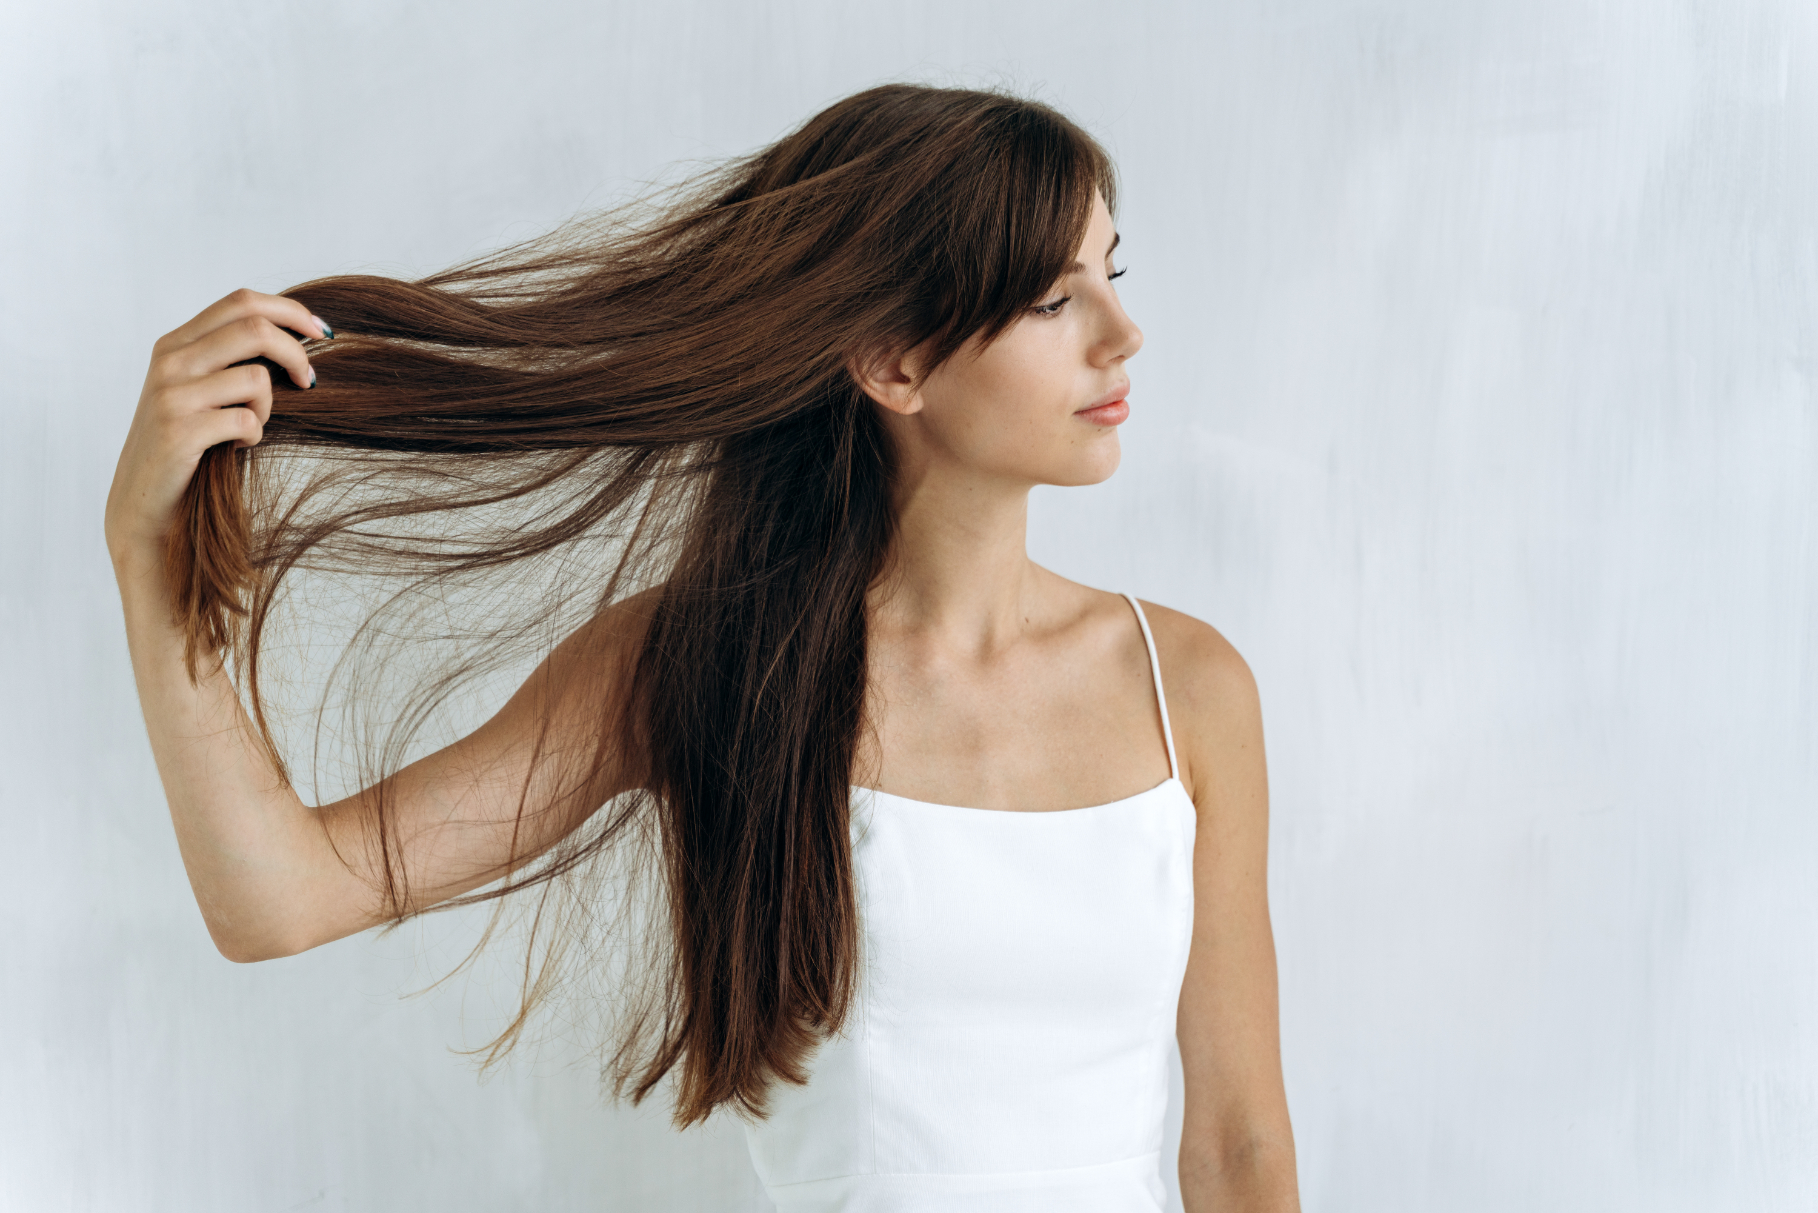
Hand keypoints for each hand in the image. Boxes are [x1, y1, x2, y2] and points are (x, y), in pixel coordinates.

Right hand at [105, 289, 327, 567]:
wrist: (142, 502)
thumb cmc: (186, 446)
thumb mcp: (199, 391)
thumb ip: (229, 360)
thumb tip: (298, 337)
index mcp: (175, 344)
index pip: (240, 302)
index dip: (290, 311)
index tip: (323, 333)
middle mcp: (170, 361)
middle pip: (254, 328)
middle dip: (297, 353)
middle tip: (310, 382)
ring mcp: (171, 395)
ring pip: (256, 377)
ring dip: (268, 407)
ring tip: (250, 426)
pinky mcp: (179, 431)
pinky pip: (247, 421)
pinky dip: (254, 436)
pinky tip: (235, 447)